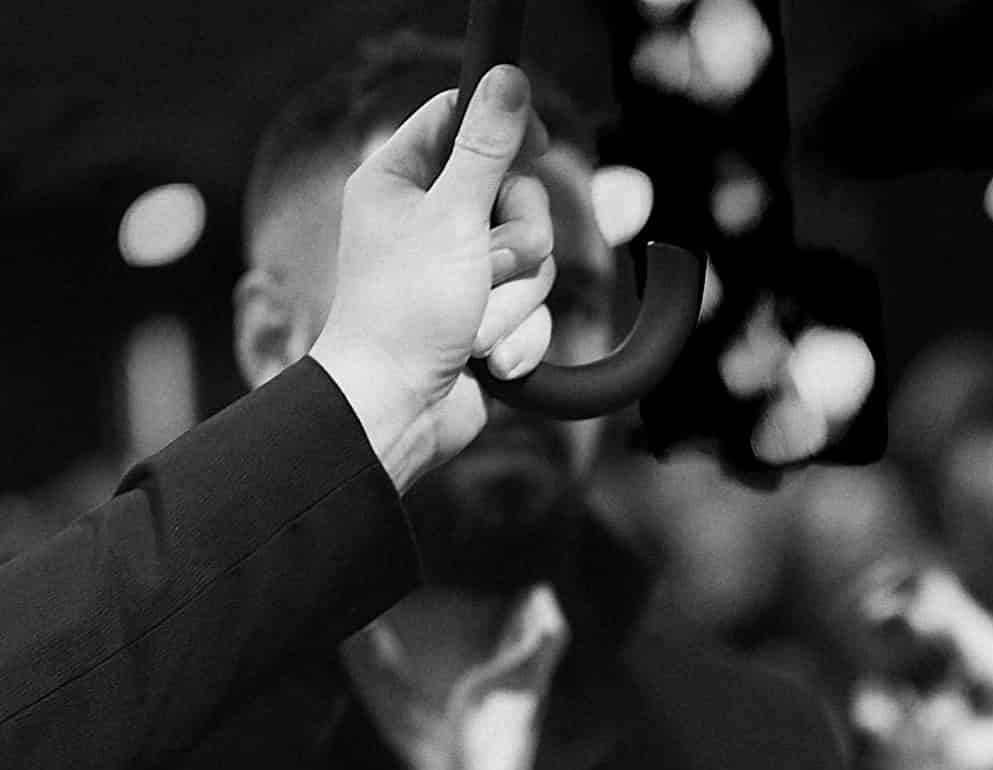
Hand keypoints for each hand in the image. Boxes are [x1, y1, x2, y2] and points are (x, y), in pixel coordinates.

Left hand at [308, 65, 557, 491]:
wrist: (398, 410)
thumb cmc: (406, 312)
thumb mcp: (454, 216)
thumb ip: (488, 148)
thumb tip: (508, 78)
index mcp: (400, 181)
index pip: (461, 122)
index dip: (505, 130)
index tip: (535, 145)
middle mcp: (429, 221)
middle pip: (515, 195)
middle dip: (518, 242)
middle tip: (490, 264)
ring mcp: (460, 272)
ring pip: (533, 260)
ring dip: (515, 300)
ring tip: (476, 324)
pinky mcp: (485, 317)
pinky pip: (532, 311)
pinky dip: (515, 337)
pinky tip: (483, 359)